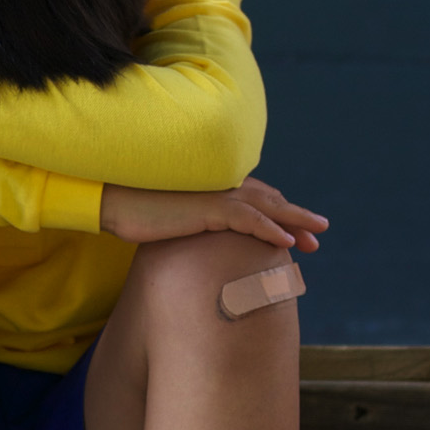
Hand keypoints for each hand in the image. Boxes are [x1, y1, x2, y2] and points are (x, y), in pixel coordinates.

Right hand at [100, 177, 329, 248]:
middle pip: (269, 201)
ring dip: (296, 222)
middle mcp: (220, 187)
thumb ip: (188, 222)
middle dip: (296, 217)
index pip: (255, 198)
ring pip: (268, 208)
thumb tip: (195, 242)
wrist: (110, 199)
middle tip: (318, 234)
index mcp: (213, 187)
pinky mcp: (209, 208)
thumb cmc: (132, 210)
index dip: (278, 212)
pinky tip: (288, 242)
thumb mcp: (168, 218)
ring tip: (316, 238)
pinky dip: (271, 230)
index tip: (295, 230)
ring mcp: (216, 196)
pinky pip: (249, 220)